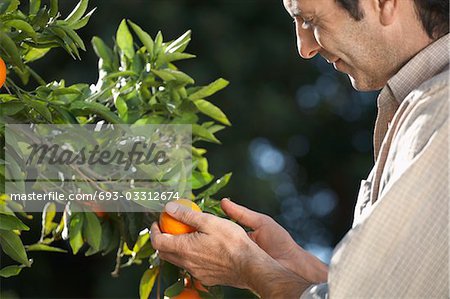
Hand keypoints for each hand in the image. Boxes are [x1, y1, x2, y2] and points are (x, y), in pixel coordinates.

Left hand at [150, 201, 311, 297]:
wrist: (250, 266)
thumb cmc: (232, 242)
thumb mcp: (209, 221)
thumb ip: (187, 215)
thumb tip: (169, 207)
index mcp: (184, 248)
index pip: (157, 241)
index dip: (153, 231)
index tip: (157, 222)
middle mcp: (187, 263)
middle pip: (164, 253)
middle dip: (162, 239)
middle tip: (168, 227)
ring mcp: (196, 272)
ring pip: (177, 261)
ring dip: (175, 248)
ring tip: (185, 236)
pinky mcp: (206, 277)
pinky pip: (191, 267)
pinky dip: (189, 256)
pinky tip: (201, 248)